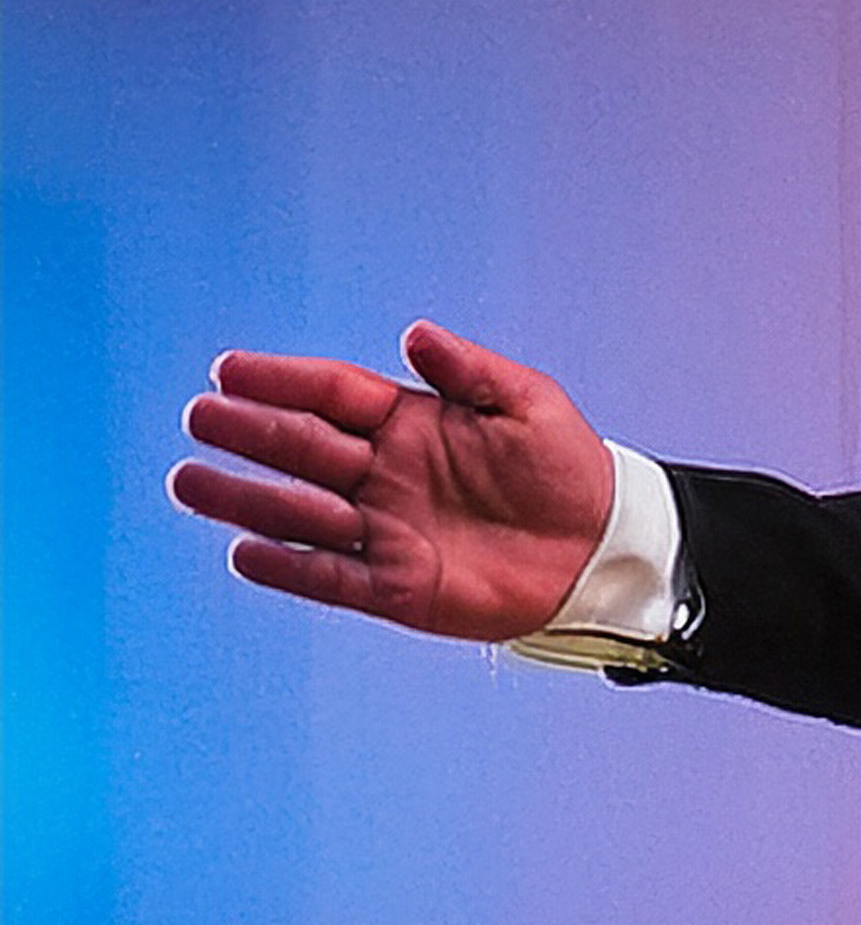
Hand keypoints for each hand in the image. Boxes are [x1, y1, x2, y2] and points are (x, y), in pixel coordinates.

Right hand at [170, 322, 617, 640]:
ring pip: (304, 514)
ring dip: (247, 499)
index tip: (227, 371)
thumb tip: (417, 335)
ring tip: (190, 483)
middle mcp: (386, 474)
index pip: (330, 394)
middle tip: (198, 420)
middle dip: (250, 434)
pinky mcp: (403, 589)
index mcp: (408, 422)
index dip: (280, 381)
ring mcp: (390, 532)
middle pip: (304, 449)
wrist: (605, 548)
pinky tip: (246, 554)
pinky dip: (291, 569)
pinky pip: (335, 579)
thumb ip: (469, 371)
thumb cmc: (568, 470)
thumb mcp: (527, 404)